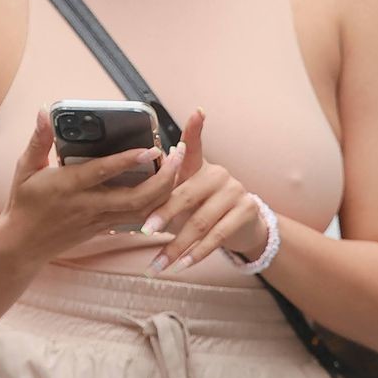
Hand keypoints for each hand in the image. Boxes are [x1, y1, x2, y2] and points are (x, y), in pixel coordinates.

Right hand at [0, 109, 184, 264]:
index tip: (151, 149)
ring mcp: (99, 220)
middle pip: (136, 198)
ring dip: (165, 190)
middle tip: (177, 155)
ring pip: (142, 210)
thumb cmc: (24, 203)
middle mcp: (89, 205)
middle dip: (163, 178)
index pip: (103, 173)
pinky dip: (155, 204)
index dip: (129, 160)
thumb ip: (39, 140)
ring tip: (177, 166)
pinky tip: (166, 187)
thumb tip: (43, 111)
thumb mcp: (25, 168)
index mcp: (69, 186)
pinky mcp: (104, 228)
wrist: (24, 245)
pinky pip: (136, 218)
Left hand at [136, 109, 267, 271]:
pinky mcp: (246, 211)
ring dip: (176, 247)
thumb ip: (165, 190)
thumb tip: (131, 197)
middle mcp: (218, 174)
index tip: (197, 112)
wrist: (242, 227)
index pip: (194, 146)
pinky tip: (183, 264)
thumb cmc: (202, 209)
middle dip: (163, 214)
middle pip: (187, 194)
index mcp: (199, 167)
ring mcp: (235, 192)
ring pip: (200, 222)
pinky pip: (218, 236)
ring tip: (158, 265)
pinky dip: (197, 253)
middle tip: (144, 230)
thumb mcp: (183, 196)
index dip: (195, 129)